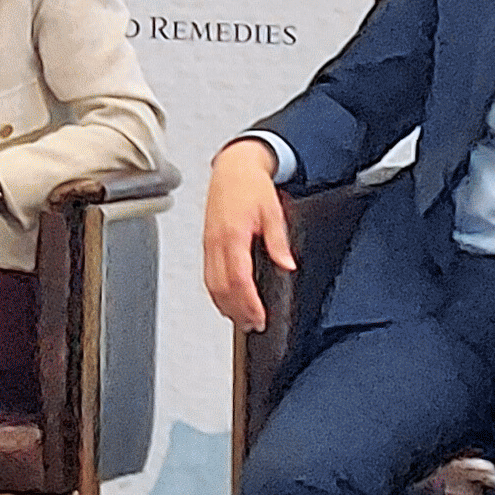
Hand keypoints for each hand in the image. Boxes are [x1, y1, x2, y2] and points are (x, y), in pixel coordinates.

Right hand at [203, 137, 292, 327]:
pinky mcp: (207, 244)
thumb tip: (286, 265)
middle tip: (254, 325)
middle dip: (237, 311)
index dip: (249, 303)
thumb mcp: (273, 211)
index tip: (260, 317)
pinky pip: (207, 275)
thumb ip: (278, 241)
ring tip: (241, 320)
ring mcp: (209, 244)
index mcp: (233, 234)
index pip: (239, 279)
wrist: (232, 168)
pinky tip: (227, 301)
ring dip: (225, 306)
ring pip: (211, 284)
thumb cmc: (250, 186)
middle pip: (222, 288)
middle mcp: (217, 242)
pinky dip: (216, 293)